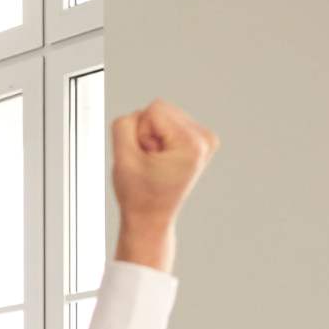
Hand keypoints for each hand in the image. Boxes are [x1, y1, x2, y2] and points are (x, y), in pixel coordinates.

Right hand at [110, 99, 217, 271]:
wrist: (151, 218)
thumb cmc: (139, 196)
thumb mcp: (122, 159)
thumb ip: (124, 125)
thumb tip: (137, 113)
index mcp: (192, 143)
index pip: (154, 110)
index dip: (140, 133)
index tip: (145, 159)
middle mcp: (205, 139)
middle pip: (162, 109)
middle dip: (148, 134)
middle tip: (149, 162)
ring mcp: (206, 140)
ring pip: (165, 115)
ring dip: (153, 137)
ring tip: (155, 163)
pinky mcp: (201, 141)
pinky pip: (171, 124)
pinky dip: (161, 140)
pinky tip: (162, 160)